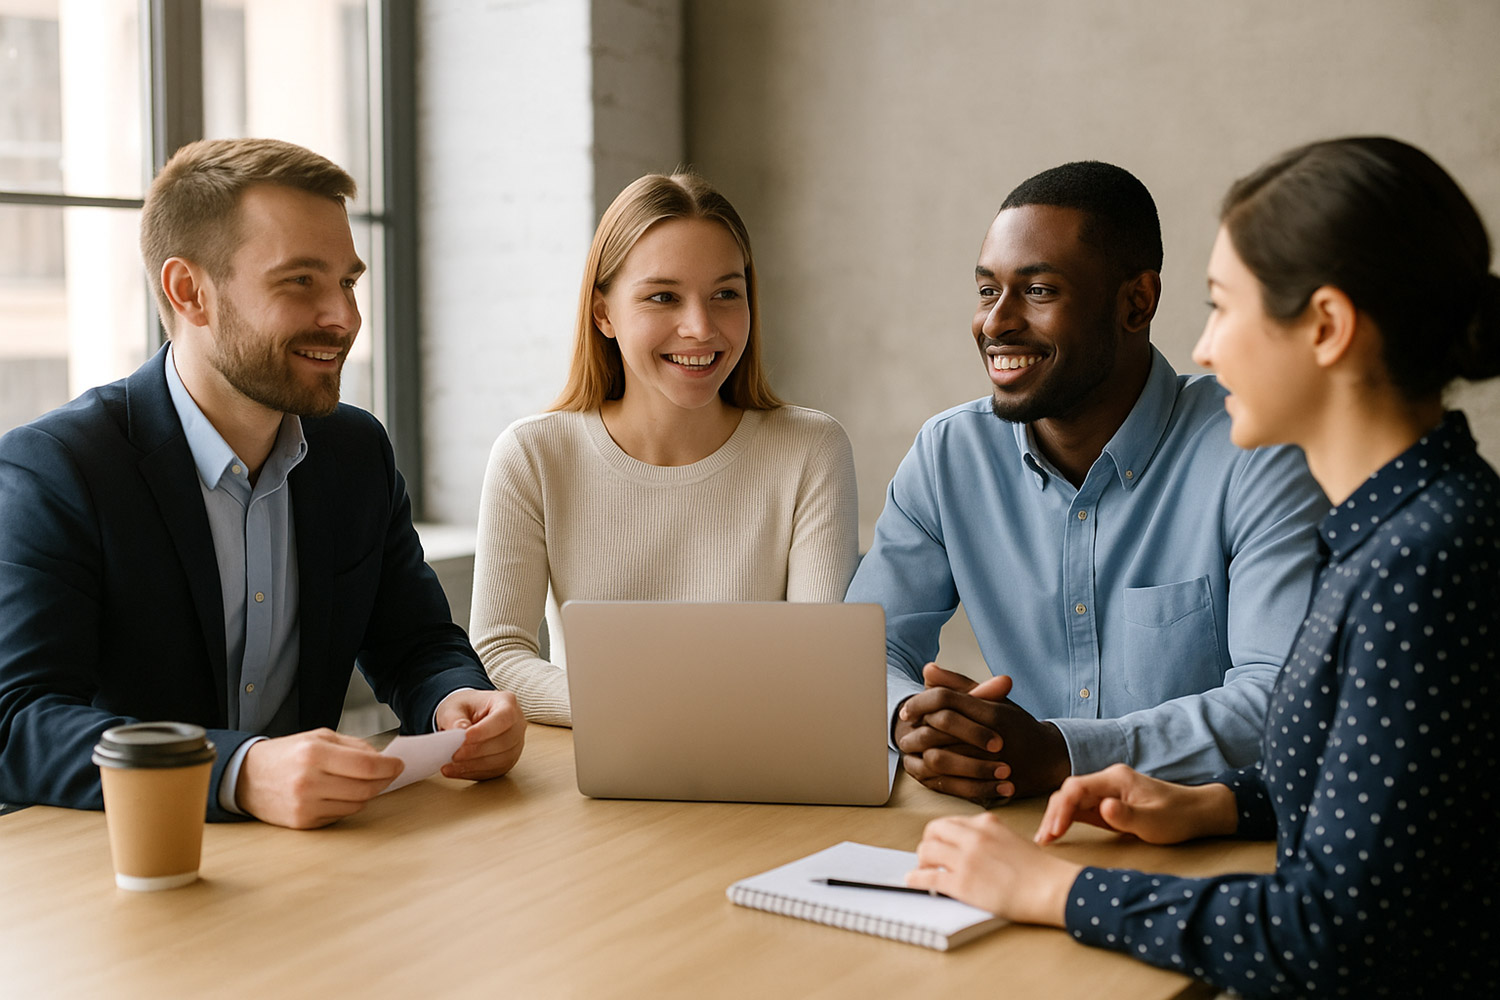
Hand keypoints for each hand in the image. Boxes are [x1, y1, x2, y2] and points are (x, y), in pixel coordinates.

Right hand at [237, 728, 402, 828]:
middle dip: (383, 781)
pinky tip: (338, 794)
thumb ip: (352, 745)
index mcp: (314, 753)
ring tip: (358, 782)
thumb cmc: (285, 754)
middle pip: (365, 787)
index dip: (389, 766)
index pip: (366, 764)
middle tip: (387, 774)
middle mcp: (309, 780)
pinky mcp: (303, 822)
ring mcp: (305, 804)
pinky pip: (340, 815)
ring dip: (366, 793)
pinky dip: (347, 805)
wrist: (246, 777)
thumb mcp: (317, 737)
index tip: (398, 765)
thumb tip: (382, 757)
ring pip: (356, 804)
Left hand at [434, 689, 525, 779]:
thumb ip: (454, 718)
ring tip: (450, 764)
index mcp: (507, 702)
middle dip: (476, 751)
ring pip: (501, 759)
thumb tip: (459, 731)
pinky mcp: (508, 760)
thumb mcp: (454, 706)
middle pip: (504, 741)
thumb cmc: (465, 708)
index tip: (464, 737)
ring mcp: (515, 744)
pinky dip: (473, 772)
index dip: (485, 730)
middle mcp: (517, 724)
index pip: (504, 717)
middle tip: (453, 754)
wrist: (469, 716)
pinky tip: (455, 770)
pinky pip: (494, 771)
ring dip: (474, 765)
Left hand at [895, 662, 1069, 803]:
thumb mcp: (993, 699)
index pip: (945, 700)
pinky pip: (952, 783)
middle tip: (904, 732)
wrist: (1050, 759)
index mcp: (991, 711)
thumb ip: (960, 684)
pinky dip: (933, 776)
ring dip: (920, 753)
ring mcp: (992, 763)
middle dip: (916, 730)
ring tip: (910, 750)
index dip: (920, 702)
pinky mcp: (990, 786)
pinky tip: (924, 769)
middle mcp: (992, 736)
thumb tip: (928, 669)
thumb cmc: (1017, 725)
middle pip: (940, 728)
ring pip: (942, 757)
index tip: (906, 710)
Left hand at [906, 813, 1080, 925]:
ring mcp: (966, 859)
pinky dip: (916, 878)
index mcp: (986, 824)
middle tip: (929, 856)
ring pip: (926, 850)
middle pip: (933, 831)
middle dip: (927, 843)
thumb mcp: (1012, 839)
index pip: (950, 822)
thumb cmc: (1039, 870)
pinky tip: (914, 880)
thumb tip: (969, 845)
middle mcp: (973, 836)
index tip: (940, 843)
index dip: (941, 834)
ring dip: (921, 860)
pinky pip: (927, 877)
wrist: (1052, 888)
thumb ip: (989, 837)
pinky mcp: (962, 883)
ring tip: (924, 869)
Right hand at [1035, 764, 1238, 845]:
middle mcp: (1107, 781)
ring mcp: (1106, 791)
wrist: (1198, 812)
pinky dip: (1066, 820)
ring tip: (1044, 839)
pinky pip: (1080, 808)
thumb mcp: (1154, 822)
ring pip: (1071, 799)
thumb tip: (1101, 807)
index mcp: (1116, 779)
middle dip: (1053, 814)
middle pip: (1069, 792)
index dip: (1062, 808)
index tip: (1054, 832)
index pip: (1077, 788)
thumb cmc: (1177, 817)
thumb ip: (1126, 816)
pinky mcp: (1108, 803)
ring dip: (1056, 817)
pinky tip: (1057, 833)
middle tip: (1043, 840)